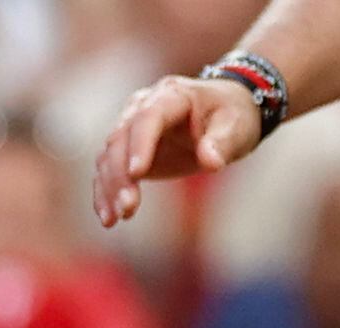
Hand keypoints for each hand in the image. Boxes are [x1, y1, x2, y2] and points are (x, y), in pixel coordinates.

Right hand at [94, 75, 264, 226]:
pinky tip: (108, 219)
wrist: (224, 113)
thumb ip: (223, 143)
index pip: (150, 116)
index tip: (136, 174)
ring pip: (109, 155)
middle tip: (128, 208)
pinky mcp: (127, 150)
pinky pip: (107, 170)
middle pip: (121, 137)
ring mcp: (131, 127)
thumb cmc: (232, 117)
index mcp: (172, 95)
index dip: (141, 143)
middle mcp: (143, 106)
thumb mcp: (236, 127)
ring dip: (109, 188)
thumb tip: (210, 162)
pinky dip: (104, 194)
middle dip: (120, 174)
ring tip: (116, 219)